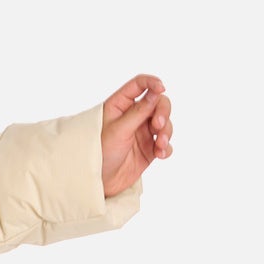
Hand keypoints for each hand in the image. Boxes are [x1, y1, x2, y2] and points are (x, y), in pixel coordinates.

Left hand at [100, 74, 172, 196]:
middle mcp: (133, 116)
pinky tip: (160, 154)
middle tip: (158, 126)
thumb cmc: (99, 153)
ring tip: (159, 145)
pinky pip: (165, 143)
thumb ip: (139, 112)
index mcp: (119, 105)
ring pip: (165, 123)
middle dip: (163, 112)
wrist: (97, 181)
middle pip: (158, 103)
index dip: (152, 82)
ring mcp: (142, 132)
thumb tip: (156, 93)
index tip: (162, 88)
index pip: (138, 84)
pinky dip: (166, 147)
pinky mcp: (149, 148)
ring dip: (166, 132)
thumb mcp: (119, 130)